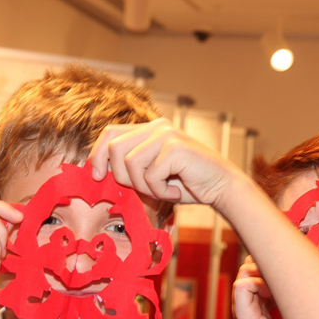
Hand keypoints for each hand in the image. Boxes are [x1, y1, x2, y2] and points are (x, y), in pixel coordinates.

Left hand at [87, 119, 240, 208]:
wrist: (222, 187)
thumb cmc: (187, 184)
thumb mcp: (151, 174)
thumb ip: (130, 168)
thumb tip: (97, 172)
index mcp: (149, 129)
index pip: (110, 134)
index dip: (97, 154)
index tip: (96, 175)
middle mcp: (156, 126)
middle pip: (115, 149)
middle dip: (122, 177)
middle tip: (143, 190)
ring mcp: (166, 135)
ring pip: (130, 164)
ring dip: (144, 187)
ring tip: (163, 190)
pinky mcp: (175, 148)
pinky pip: (150, 176)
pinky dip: (160, 191)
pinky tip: (175, 190)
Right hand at [232, 256, 294, 318]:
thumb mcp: (292, 301)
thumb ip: (286, 284)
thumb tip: (292, 261)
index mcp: (261, 296)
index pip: (257, 265)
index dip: (270, 262)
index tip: (288, 271)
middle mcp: (250, 299)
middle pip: (250, 264)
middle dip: (265, 264)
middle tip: (282, 277)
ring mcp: (244, 306)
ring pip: (245, 271)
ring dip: (262, 273)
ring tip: (276, 288)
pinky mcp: (241, 314)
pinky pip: (241, 285)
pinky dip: (257, 283)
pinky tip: (271, 294)